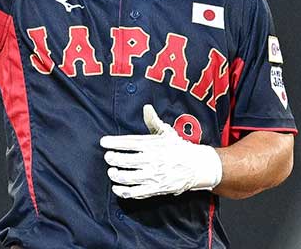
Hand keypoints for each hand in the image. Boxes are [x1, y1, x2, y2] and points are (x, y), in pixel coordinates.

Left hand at [100, 104, 222, 199]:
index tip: (103, 142)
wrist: (197, 166)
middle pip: (127, 160)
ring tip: (111, 172)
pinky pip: (136, 192)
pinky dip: (124, 192)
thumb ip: (153, 121)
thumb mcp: (167, 132)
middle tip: (108, 157)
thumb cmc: (178, 148)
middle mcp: (152, 160)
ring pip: (129, 177)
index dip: (114, 142)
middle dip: (113, 159)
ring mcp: (153, 176)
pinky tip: (117, 188)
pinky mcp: (155, 188)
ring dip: (117, 175)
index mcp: (153, 145)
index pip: (129, 142)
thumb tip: (146, 107)